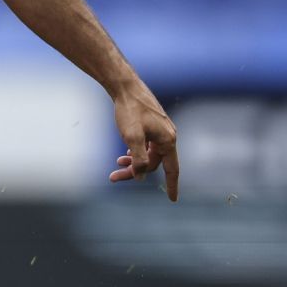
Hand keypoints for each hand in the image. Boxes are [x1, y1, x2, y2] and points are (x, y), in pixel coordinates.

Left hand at [108, 81, 178, 201]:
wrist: (125, 86)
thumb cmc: (129, 110)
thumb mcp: (132, 137)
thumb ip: (138, 159)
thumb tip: (140, 177)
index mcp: (168, 140)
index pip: (173, 169)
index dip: (172, 185)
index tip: (173, 200)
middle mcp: (168, 135)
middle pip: (153, 162)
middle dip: (135, 171)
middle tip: (113, 177)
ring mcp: (160, 129)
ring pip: (148, 153)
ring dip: (134, 161)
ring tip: (117, 163)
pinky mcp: (152, 124)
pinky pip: (147, 145)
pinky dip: (136, 151)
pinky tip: (126, 152)